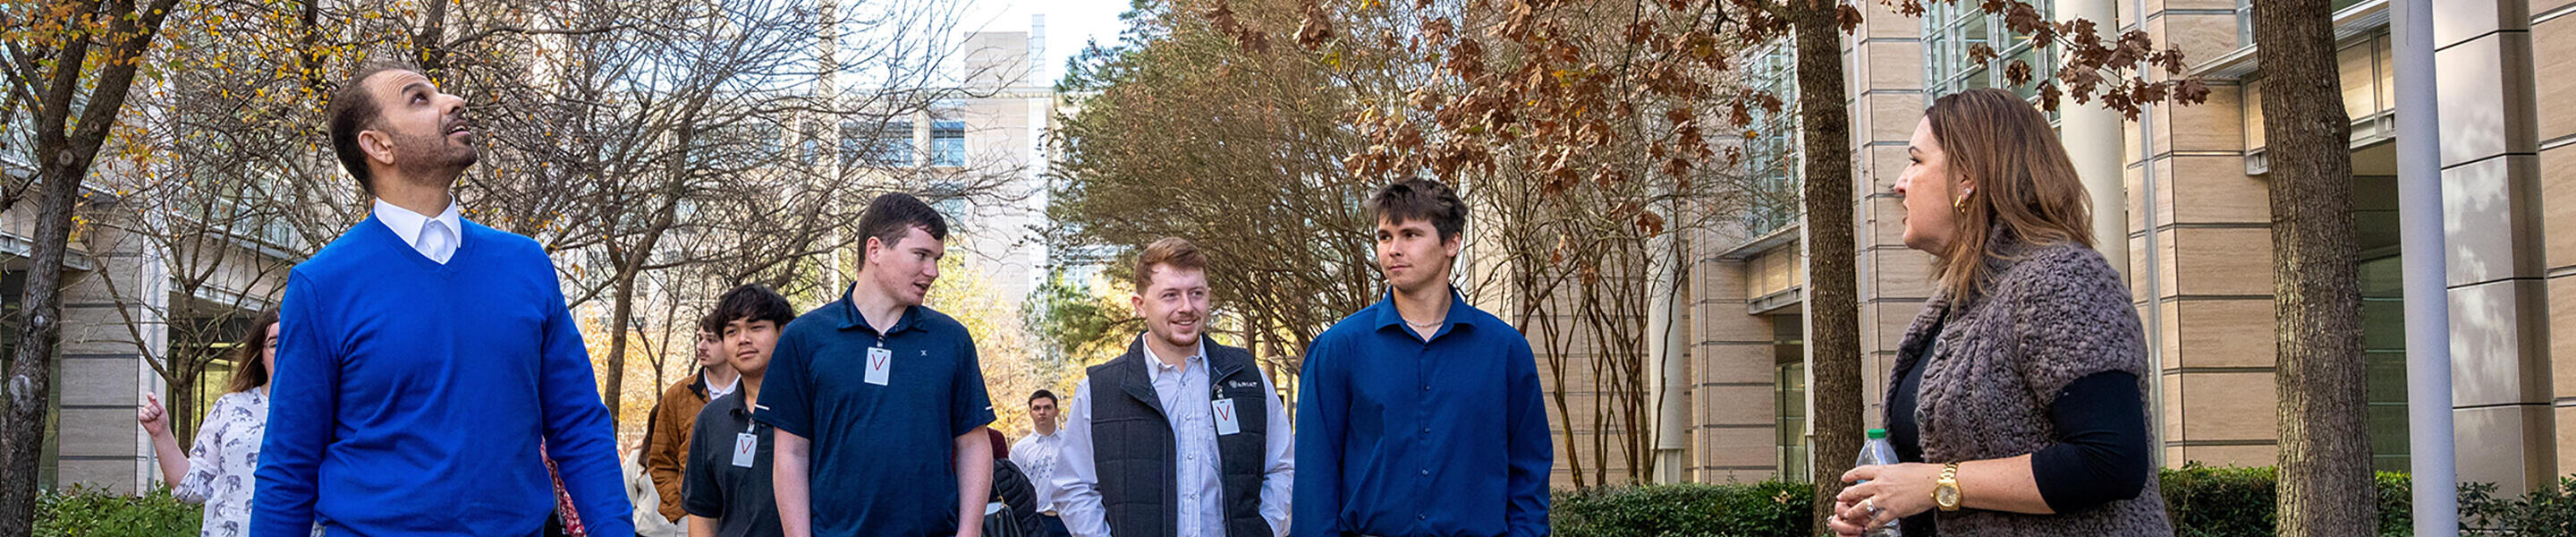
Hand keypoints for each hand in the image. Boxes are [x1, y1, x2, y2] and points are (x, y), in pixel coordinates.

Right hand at [137, 394, 170, 437]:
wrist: (161, 429)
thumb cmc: (163, 420)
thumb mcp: (162, 410)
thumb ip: (156, 404)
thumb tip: (153, 398)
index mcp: (154, 404)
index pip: (150, 396)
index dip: (150, 395)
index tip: (153, 397)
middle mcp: (148, 407)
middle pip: (149, 405)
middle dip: (155, 411)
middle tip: (157, 415)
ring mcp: (144, 412)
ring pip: (146, 411)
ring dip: (152, 416)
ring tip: (154, 418)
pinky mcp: (140, 417)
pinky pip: (142, 415)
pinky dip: (147, 419)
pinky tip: (149, 421)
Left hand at [1829, 463, 1943, 532]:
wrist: (1935, 483)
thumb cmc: (1923, 474)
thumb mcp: (1901, 468)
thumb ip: (1891, 473)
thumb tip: (1887, 476)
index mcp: (1883, 471)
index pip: (1860, 472)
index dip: (1850, 475)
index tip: (1845, 478)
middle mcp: (1880, 484)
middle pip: (1856, 490)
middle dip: (1846, 495)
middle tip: (1840, 498)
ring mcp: (1885, 499)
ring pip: (1862, 507)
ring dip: (1853, 512)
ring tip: (1848, 515)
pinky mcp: (1893, 510)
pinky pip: (1877, 520)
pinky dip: (1871, 525)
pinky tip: (1867, 527)